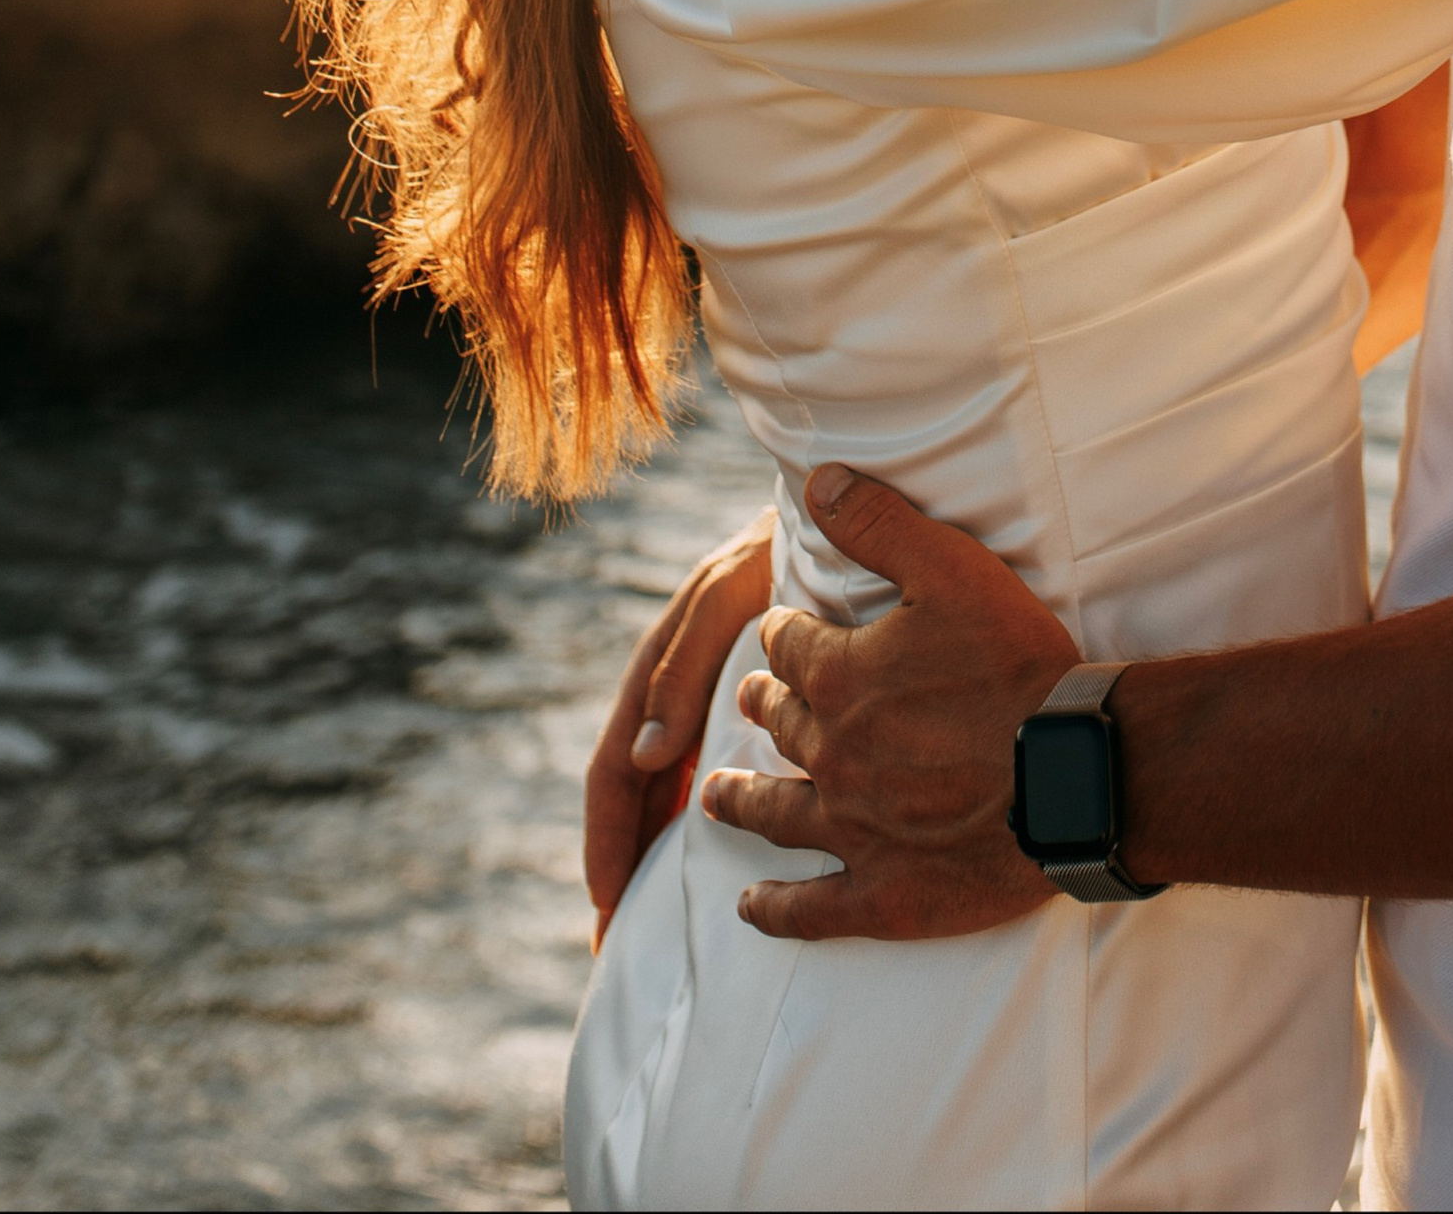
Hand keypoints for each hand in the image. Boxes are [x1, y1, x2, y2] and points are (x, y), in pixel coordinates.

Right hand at [583, 510, 775, 935]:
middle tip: (610, 940)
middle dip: (621, 859)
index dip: (609, 836)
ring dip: (652, 844)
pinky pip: (708, 760)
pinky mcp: (753, 690)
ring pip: (669, 781)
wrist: (845, 512)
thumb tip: (642, 758)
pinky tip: (709, 856)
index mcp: (666, 664)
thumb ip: (685, 663)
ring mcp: (713, 686)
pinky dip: (695, 811)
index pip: (618, 767)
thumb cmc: (790, 543)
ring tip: (644, 920)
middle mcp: (682, 681)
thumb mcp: (731, 594)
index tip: (606, 904)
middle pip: (637, 785)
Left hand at [700, 464, 1079, 940]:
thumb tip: (817, 479)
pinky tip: (751, 908)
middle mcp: (832, 755)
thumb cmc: (1018, 665)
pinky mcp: (884, 894)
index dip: (784, 634)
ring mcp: (853, 831)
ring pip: (777, 814)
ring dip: (741, 801)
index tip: (781, 633)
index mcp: (841, 677)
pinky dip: (775, 910)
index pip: (790, 646)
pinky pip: (811, 909)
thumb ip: (879, 521)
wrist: (1072, 772)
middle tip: (751, 703)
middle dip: (764, 707)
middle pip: (781, 725)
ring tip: (715, 796)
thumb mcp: (952, 568)